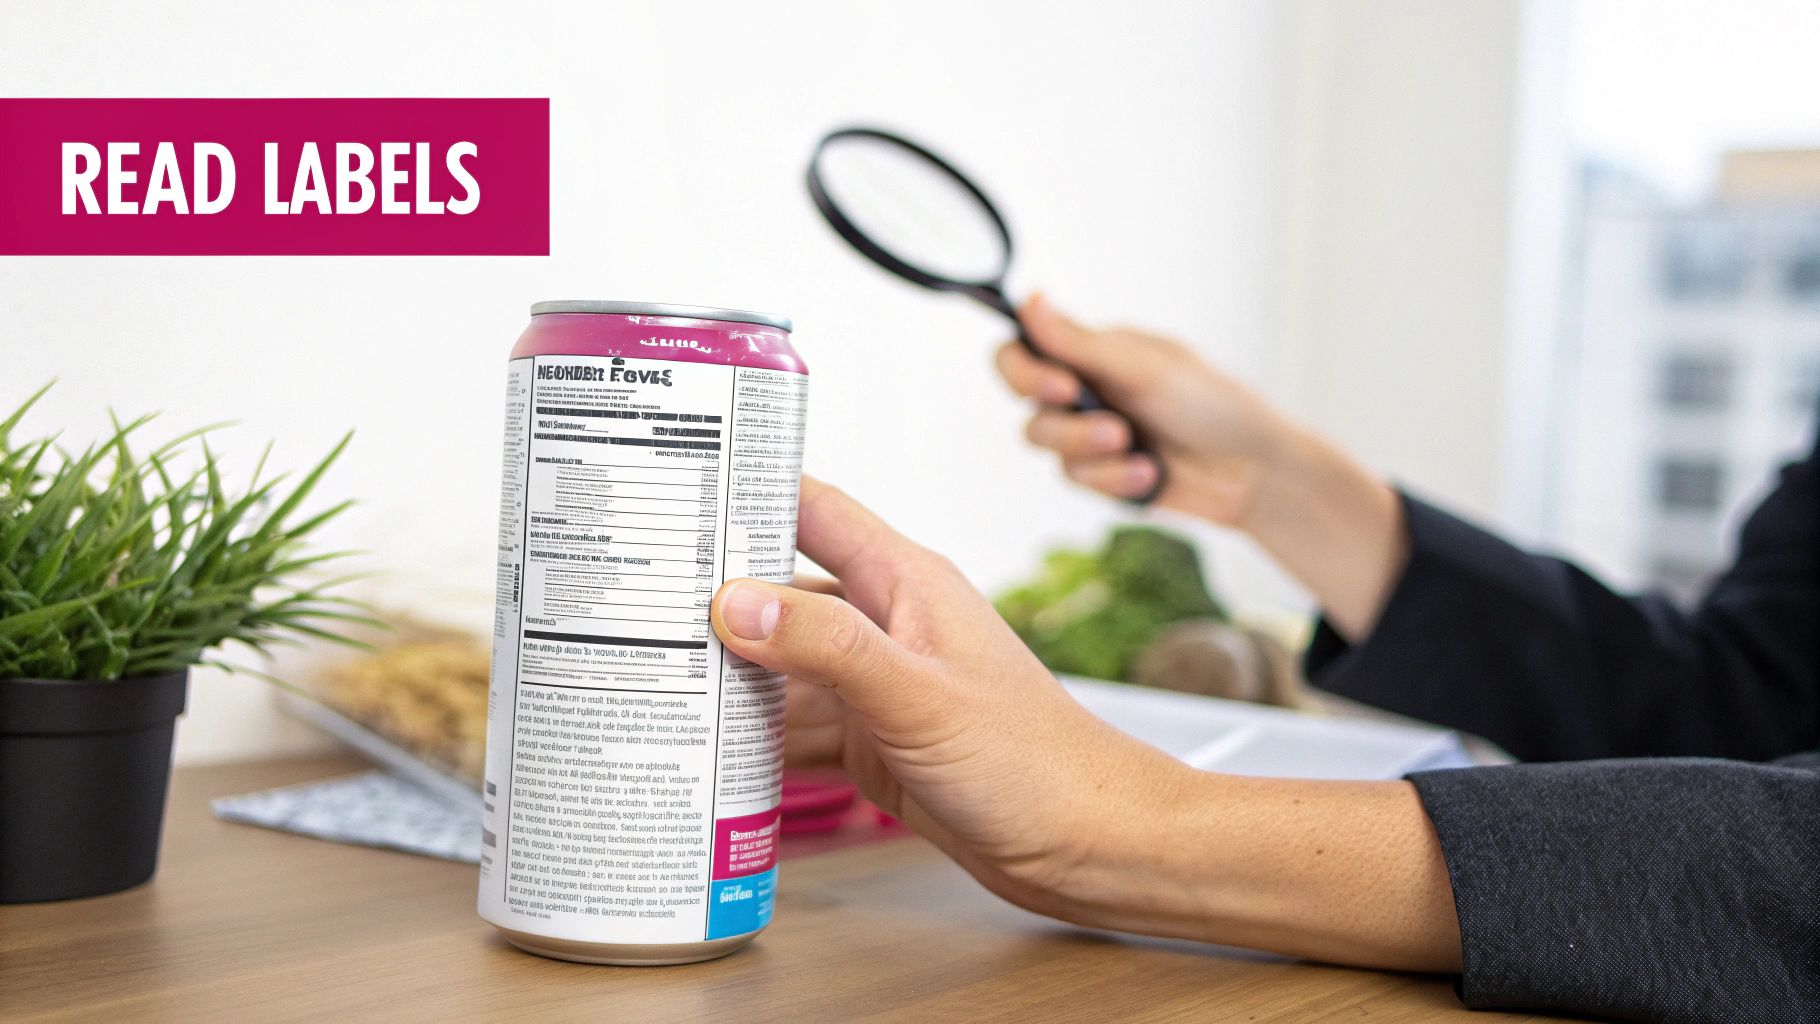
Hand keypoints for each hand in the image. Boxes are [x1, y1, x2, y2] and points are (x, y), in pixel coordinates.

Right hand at [711, 476, 1460, 970]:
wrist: (1089, 845)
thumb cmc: (1034, 763)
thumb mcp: (919, 698)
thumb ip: (828, 647)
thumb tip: (733, 600)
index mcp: (904, 581)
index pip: (810, 507)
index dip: (743, 486)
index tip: (669, 481)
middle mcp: (886, 622)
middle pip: (777, 587)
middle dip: (706, 591)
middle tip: (621, 597)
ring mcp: (877, 683)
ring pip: (779, 662)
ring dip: (722, 670)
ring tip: (639, 671)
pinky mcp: (874, 739)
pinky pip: (794, 724)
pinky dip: (750, 735)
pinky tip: (701, 745)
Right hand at [996, 295, 1408, 639]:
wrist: (1252, 470)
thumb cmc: (1210, 405)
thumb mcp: (1144, 369)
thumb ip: (1078, 343)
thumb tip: (1028, 297)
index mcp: (1092, 351)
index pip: (1022, 350)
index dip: (1023, 370)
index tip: (1061, 386)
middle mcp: (1084, 389)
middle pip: (1027, 404)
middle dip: (1065, 422)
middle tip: (1110, 429)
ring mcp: (1089, 434)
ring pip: (1048, 445)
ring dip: (1090, 449)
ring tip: (1135, 449)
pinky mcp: (1100, 475)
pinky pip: (1078, 478)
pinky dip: (1114, 478)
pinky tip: (1151, 474)